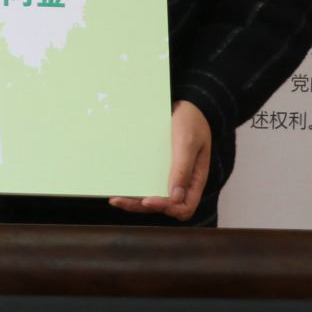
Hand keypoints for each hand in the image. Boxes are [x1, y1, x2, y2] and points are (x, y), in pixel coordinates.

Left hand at [109, 101, 209, 220]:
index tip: (148, 200)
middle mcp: (182, 182)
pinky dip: (135, 188)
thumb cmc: (191, 121)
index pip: (184, 207)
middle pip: (165, 206)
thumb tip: (176, 197)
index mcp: (195, 179)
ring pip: (154, 197)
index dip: (166, 208)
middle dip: (142, 206)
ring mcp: (170, 175)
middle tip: (120, 200)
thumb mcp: (188, 142)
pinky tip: (120, 187)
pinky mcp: (159, 168)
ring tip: (115, 199)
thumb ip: (183, 168)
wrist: (187, 104)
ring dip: (135, 201)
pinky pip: (148, 183)